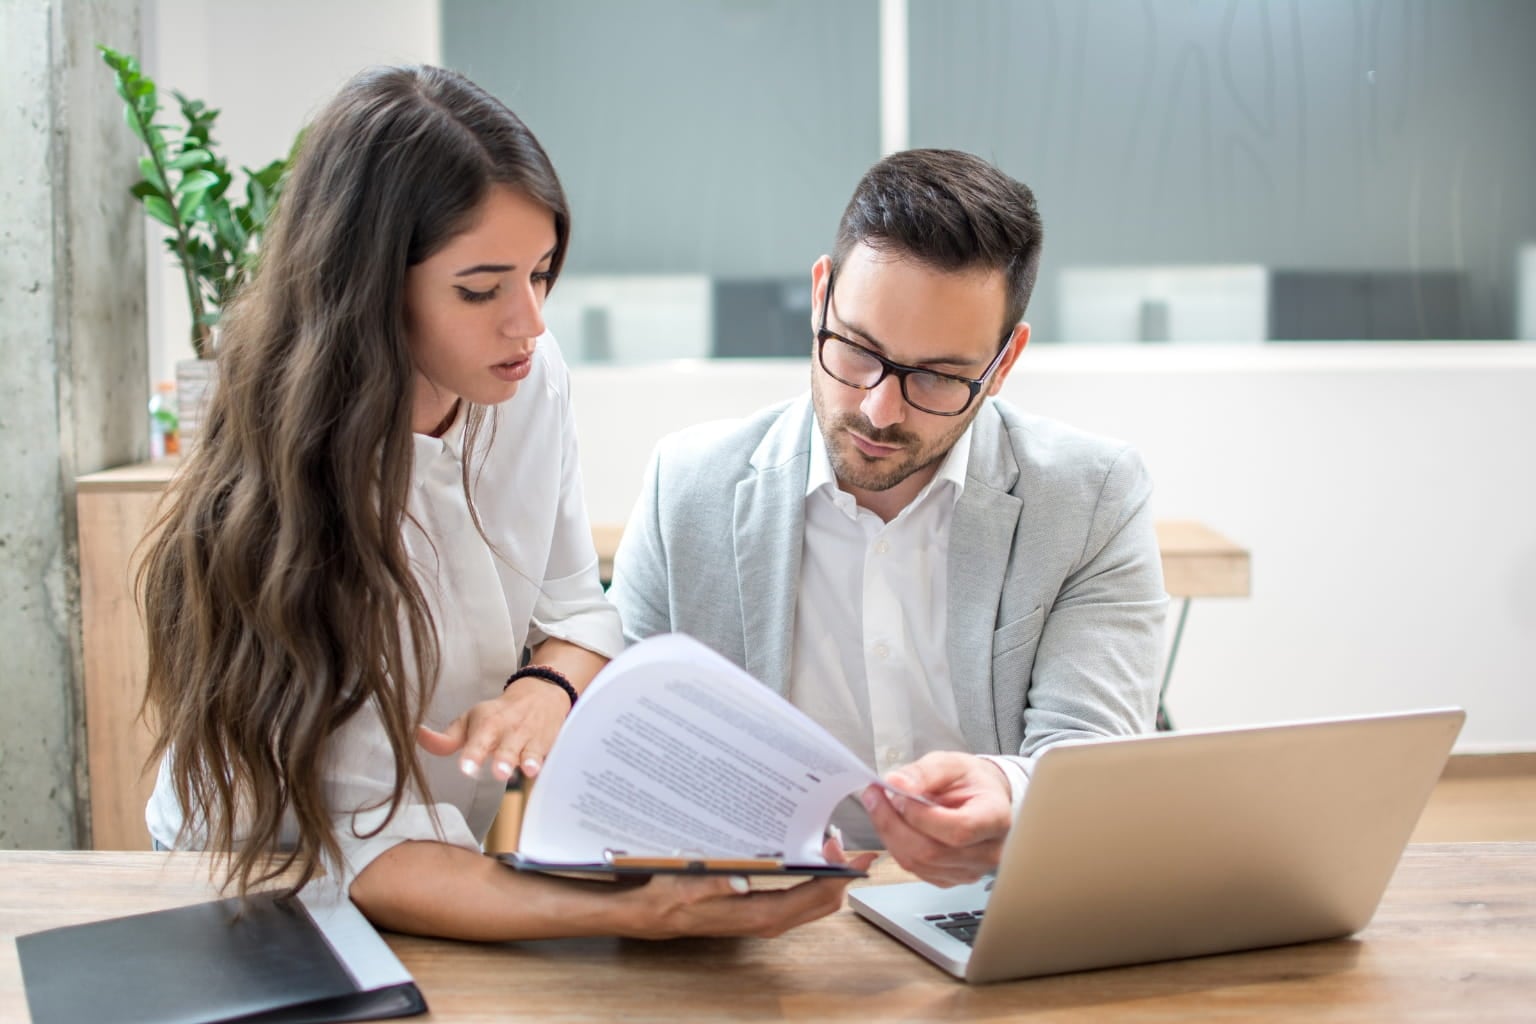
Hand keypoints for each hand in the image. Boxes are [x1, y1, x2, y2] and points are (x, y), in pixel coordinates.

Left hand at [416, 677, 571, 781]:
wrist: (541, 693)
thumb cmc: (499, 715)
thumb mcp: (471, 721)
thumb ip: (446, 738)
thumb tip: (416, 737)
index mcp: (488, 724)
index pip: (478, 741)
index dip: (473, 754)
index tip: (467, 767)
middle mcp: (510, 731)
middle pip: (506, 748)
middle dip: (504, 759)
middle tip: (499, 771)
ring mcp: (531, 738)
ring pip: (530, 751)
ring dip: (528, 761)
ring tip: (528, 769)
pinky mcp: (549, 744)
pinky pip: (550, 755)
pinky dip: (548, 763)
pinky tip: (547, 770)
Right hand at [616, 836, 876, 939]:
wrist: (657, 914)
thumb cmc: (672, 896)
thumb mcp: (688, 885)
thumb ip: (716, 885)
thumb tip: (742, 882)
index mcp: (760, 914)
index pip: (815, 897)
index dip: (840, 876)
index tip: (853, 854)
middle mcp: (771, 920)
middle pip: (825, 902)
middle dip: (843, 874)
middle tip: (846, 842)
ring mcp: (769, 917)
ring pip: (816, 902)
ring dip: (831, 876)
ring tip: (832, 844)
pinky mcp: (764, 912)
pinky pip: (802, 899)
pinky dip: (817, 880)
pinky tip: (811, 857)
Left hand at [861, 751, 1012, 886]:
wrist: (982, 798)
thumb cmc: (970, 781)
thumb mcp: (951, 763)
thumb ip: (924, 771)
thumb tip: (897, 783)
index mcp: (996, 818)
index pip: (958, 830)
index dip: (922, 816)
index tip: (900, 793)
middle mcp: (988, 852)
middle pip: (932, 852)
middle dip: (893, 824)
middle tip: (875, 796)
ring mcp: (970, 871)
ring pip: (918, 864)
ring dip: (890, 834)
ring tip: (881, 806)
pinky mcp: (950, 879)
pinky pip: (915, 870)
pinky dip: (896, 846)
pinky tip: (894, 824)